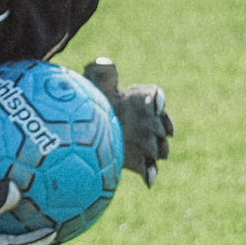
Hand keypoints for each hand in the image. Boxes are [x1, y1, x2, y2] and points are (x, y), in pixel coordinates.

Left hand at [83, 58, 172, 186]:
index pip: (154, 96)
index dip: (157, 99)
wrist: (84, 129)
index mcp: (140, 98)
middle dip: (161, 128)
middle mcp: (148, 120)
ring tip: (159, 154)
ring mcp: (145, 141)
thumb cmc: (92, 101)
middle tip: (160, 131)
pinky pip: (149, 169)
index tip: (154, 105)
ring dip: (161, 150)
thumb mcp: (93, 83)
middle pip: (161, 124)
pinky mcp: (139, 161)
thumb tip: (104, 62)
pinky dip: (151, 174)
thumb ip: (100, 73)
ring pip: (160, 147)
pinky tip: (149, 181)